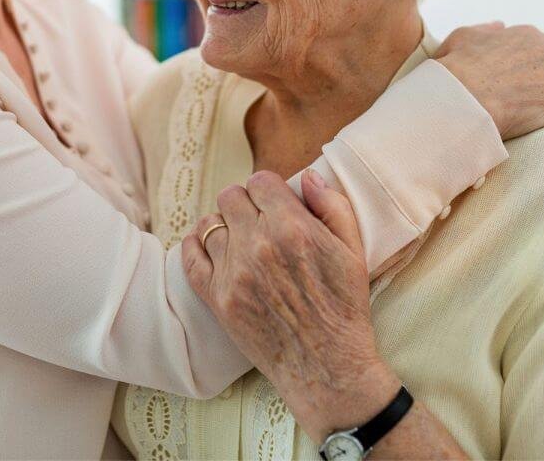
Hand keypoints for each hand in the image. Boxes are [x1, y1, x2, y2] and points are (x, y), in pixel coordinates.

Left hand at [181, 169, 400, 440]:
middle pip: (230, 197)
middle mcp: (258, 245)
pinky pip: (190, 256)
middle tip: (257, 221)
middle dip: (246, 204)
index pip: (261, 181)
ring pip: (210, 224)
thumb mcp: (353, 252)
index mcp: (292, 228)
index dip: (269, 190)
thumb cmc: (345, 309)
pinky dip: (195, 246)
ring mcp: (233, 272)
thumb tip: (308, 176)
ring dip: (224, 227)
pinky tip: (209, 248)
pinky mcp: (217, 298)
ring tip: (239, 240)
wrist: (326, 368)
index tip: (275, 204)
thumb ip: (333, 206)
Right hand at [433, 22, 543, 139]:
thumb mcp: (463, 37)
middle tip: (525, 112)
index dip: (529, 75)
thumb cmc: (456, 71)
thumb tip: (500, 27)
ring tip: (536, 129)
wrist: (464, 99)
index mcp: (529, 36)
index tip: (516, 91)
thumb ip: (484, 30)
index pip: (541, 55)